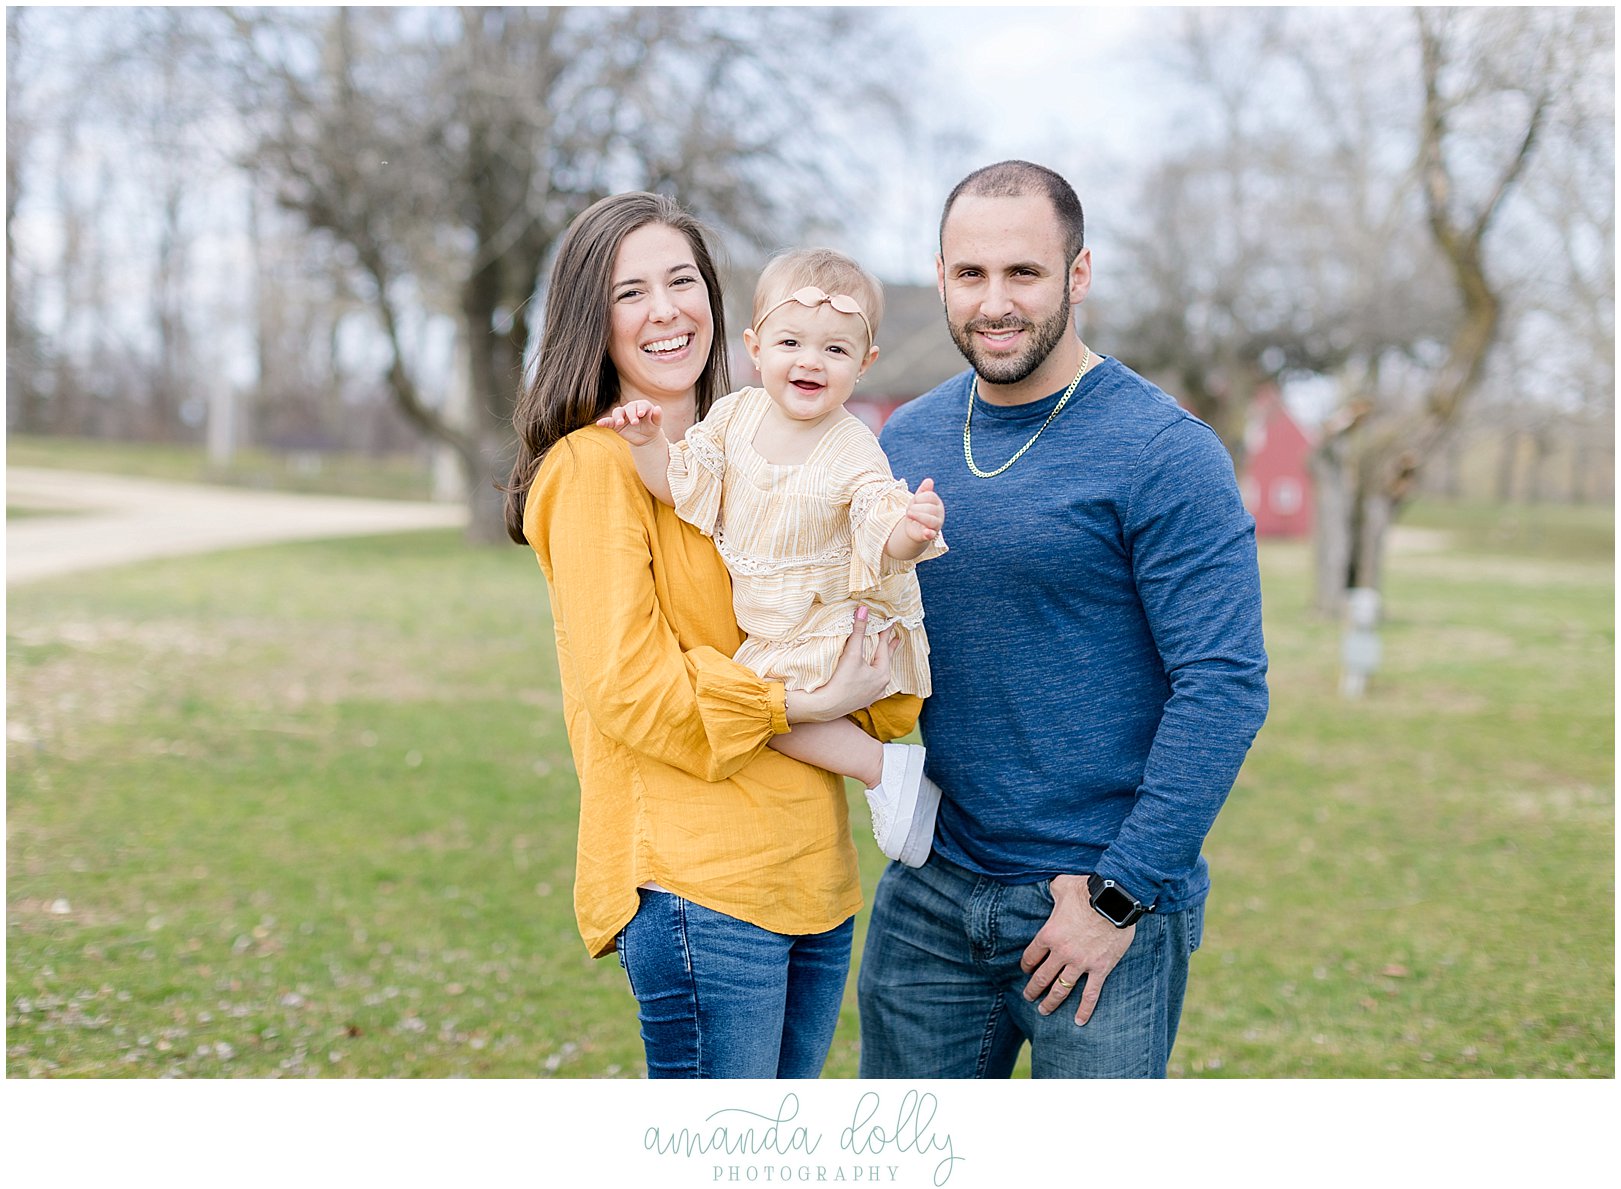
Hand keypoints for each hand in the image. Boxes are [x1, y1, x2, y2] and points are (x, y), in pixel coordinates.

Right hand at [596, 399, 662, 445]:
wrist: (645, 438)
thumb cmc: (651, 427)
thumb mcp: (656, 423)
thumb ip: (658, 416)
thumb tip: (658, 408)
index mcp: (642, 406)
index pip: (640, 405)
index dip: (641, 408)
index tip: (641, 414)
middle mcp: (631, 408)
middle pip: (629, 408)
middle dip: (631, 414)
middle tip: (635, 422)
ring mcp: (622, 415)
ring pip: (617, 412)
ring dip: (618, 417)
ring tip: (620, 423)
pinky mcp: (615, 424)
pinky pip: (608, 421)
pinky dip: (603, 422)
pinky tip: (599, 423)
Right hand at [784, 605, 897, 722]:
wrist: (824, 707)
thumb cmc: (840, 681)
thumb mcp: (852, 654)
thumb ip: (858, 631)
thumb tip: (863, 609)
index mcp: (883, 674)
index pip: (884, 648)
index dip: (886, 633)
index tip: (889, 622)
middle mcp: (881, 686)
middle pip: (885, 661)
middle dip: (889, 649)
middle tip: (896, 639)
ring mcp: (872, 695)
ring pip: (878, 673)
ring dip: (879, 662)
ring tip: (882, 655)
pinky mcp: (861, 700)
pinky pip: (871, 683)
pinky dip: (871, 674)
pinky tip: (869, 675)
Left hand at [900, 478, 943, 543]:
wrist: (913, 527)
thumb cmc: (917, 510)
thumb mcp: (918, 499)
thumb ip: (923, 490)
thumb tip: (929, 480)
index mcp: (937, 503)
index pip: (930, 496)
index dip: (920, 497)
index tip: (914, 501)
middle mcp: (939, 513)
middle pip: (930, 508)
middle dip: (917, 508)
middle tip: (910, 511)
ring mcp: (936, 525)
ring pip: (931, 520)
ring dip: (918, 517)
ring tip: (909, 515)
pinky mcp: (931, 535)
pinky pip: (932, 535)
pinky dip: (929, 534)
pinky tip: (926, 532)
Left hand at [1020, 874, 1135, 1025]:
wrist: (1115, 900)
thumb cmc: (1087, 889)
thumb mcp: (1061, 885)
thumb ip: (1052, 890)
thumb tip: (1051, 887)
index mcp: (1049, 934)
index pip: (1031, 956)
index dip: (1026, 965)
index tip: (1025, 971)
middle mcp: (1062, 953)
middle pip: (1042, 977)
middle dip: (1033, 989)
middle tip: (1028, 997)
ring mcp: (1081, 963)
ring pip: (1062, 989)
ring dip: (1051, 1002)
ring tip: (1044, 1010)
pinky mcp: (1100, 969)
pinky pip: (1091, 994)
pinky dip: (1085, 1009)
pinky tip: (1079, 1021)